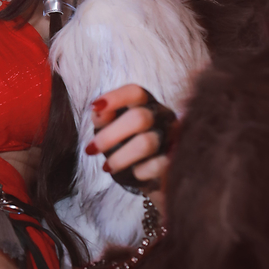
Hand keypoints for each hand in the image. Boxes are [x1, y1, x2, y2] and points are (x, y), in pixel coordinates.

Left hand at [85, 84, 176, 202]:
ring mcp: (173, 138)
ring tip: (107, 167)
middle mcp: (162, 116)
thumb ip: (103, 117)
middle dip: (110, 135)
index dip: (115, 98)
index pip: (135, 92)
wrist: (145, 176)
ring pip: (146, 143)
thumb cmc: (124, 145)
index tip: (95, 107)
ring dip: (119, 157)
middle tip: (90, 150)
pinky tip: (134, 173)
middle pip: (139, 118)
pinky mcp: (177, 161)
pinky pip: (157, 165)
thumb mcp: (109, 129)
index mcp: (146, 103)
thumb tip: (99, 111)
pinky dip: (139, 171)